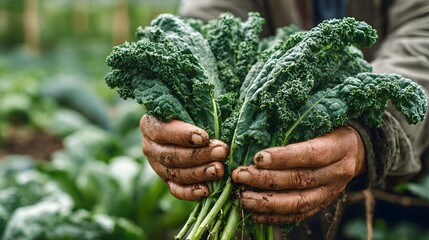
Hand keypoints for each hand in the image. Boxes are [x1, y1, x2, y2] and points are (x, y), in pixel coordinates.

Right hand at [140, 115, 227, 200]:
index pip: (162, 131)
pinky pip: (176, 190)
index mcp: (150, 124)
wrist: (192, 130)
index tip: (205, 137)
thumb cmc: (193, 112)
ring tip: (220, 169)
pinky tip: (206, 191)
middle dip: (198, 156)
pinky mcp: (167, 181)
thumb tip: (217, 107)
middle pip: (170, 155)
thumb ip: (198, 107)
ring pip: (175, 173)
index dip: (183, 136)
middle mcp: (149, 146)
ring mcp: (157, 166)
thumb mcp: (193, 105)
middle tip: (221, 152)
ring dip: (199, 173)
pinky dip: (190, 192)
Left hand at [232, 126, 364, 223]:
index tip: (257, 158)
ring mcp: (330, 192)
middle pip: (300, 180)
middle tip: (240, 176)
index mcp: (339, 147)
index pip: (311, 154)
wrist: (357, 152)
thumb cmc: (331, 129)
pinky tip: (255, 215)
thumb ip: (297, 126)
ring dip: (267, 203)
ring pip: (299, 202)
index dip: (284, 157)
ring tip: (243, 198)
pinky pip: (299, 216)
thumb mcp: (323, 121)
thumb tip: (258, 127)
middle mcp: (337, 172)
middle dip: (266, 180)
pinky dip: (276, 218)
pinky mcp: (323, 205)